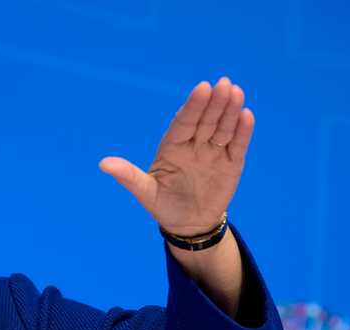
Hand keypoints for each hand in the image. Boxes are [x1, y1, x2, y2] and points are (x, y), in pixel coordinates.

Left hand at [99, 77, 253, 235]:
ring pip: (222, 128)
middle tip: (223, 83)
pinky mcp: (231, 164)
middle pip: (205, 120)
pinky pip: (237, 145)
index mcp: (172, 147)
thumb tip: (103, 164)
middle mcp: (193, 145)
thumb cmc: (163, 205)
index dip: (192, 106)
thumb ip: (128, 176)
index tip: (202, 88)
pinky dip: (243, 131)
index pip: (183, 123)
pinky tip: (246, 115)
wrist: (188, 225)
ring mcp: (213, 153)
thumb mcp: (145, 192)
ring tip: (236, 92)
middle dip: (214, 103)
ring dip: (230, 111)